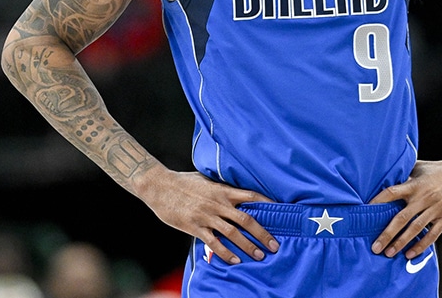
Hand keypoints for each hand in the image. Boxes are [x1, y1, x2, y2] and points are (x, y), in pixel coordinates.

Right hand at [139, 169, 278, 263]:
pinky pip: (214, 243)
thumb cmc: (183, 182)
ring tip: (259, 256)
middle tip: (274, 245)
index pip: (251, 196)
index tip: (282, 212)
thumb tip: (236, 193)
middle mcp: (218, 203)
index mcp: (223, 190)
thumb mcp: (206, 180)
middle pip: (246, 219)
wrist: (159, 186)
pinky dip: (226, 253)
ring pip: (233, 233)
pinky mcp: (195, 227)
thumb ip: (222, 188)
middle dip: (262, 233)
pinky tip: (235, 261)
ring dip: (248, 246)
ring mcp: (207, 216)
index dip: (268, 204)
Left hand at [367, 157, 441, 258]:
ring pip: (415, 229)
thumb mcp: (422, 167)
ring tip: (389, 253)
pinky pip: (432, 235)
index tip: (364, 213)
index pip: (391, 193)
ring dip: (401, 243)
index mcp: (415, 184)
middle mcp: (423, 198)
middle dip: (387, 234)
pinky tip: (410, 254)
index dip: (377, 202)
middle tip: (375, 247)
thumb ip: (405, 174)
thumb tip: (386, 177)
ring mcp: (436, 209)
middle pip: (401, 218)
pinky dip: (420, 246)